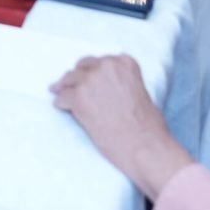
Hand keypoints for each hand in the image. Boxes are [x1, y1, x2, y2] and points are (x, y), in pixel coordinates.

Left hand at [51, 56, 191, 200]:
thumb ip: (121, 83)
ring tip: (60, 94)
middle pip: (82, 68)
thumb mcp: (140, 92)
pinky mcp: (79, 98)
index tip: (88, 79)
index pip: (99, 62)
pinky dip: (61, 103)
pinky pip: (62, 97)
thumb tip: (103, 88)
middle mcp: (106, 66)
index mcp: (124, 63)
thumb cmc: (148, 127)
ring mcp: (91, 81)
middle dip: (78, 78)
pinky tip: (62, 108)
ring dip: (66, 89)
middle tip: (70, 86)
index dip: (92, 72)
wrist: (145, 147)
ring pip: (69, 80)